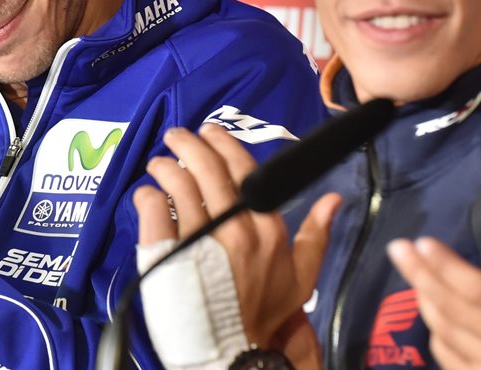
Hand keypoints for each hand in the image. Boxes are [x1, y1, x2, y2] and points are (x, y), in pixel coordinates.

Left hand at [135, 125, 339, 352]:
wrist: (231, 353)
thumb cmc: (263, 315)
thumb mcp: (301, 278)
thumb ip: (316, 235)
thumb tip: (333, 198)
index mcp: (268, 229)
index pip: (245, 169)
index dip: (223, 145)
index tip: (209, 132)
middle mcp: (236, 229)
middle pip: (207, 168)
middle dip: (188, 143)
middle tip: (176, 136)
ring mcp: (200, 240)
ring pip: (177, 183)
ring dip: (164, 166)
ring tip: (158, 164)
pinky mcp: (166, 253)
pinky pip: (153, 209)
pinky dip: (147, 196)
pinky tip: (147, 195)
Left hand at [388, 194, 480, 369]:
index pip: (476, 288)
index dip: (444, 264)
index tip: (421, 242)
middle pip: (453, 309)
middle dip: (421, 276)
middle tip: (398, 249)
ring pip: (450, 337)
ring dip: (429, 305)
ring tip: (417, 279)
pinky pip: (457, 365)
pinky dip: (443, 340)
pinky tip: (436, 319)